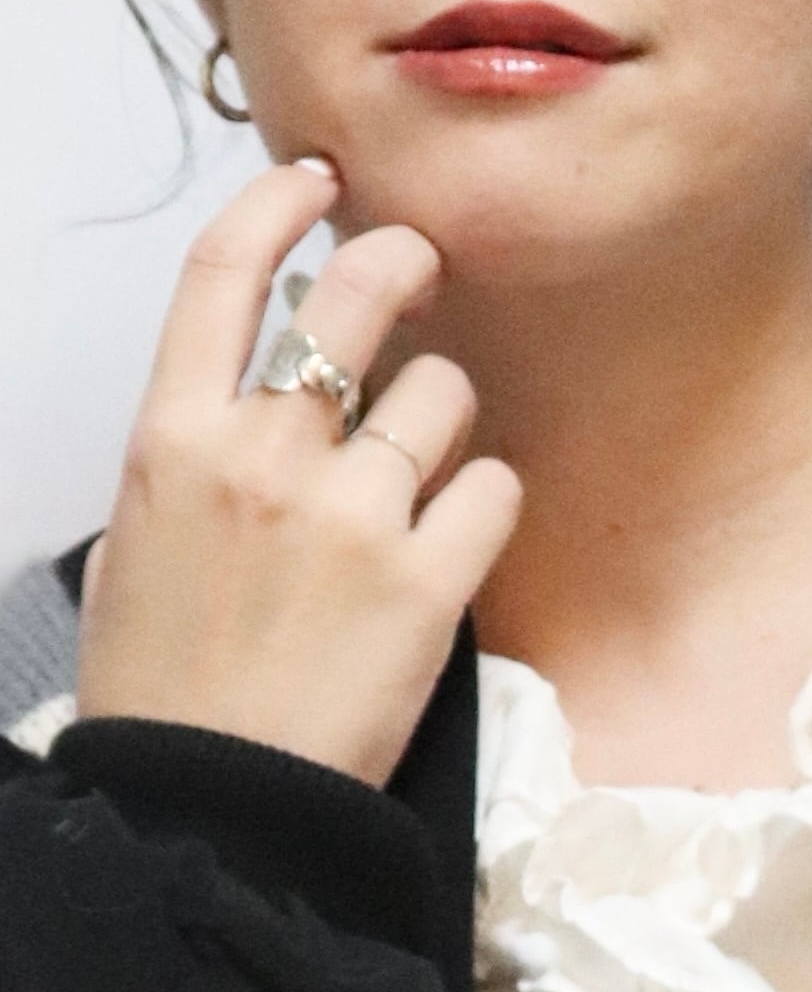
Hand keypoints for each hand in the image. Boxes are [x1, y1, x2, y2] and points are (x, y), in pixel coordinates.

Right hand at [79, 160, 521, 788]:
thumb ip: (192, 462)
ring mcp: (349, 516)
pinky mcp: (426, 585)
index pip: (223, 272)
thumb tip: (238, 416)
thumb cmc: (169, 692)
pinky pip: (494, 489)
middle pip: (353, 301)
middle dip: (401, 267)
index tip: (319, 184)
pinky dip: (490, 500)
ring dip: (447, 416)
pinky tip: (463, 533)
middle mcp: (263, 456)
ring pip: (441, 396)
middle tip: (422, 274)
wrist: (217, 806)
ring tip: (430, 468)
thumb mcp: (138, 548)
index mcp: (174, 438)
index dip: (278, 204)